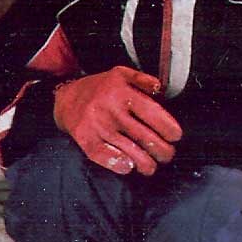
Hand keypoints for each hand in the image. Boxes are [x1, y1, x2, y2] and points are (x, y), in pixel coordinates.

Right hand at [54, 66, 181, 175]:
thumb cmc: (100, 89)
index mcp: (122, 92)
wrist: (66, 98)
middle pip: (145, 137)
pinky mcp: (85, 139)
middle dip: (163, 151)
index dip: (169, 129)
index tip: (176, 136)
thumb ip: (144, 79)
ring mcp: (97, 126)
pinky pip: (105, 157)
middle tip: (168, 154)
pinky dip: (120, 165)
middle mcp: (110, 109)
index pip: (153, 114)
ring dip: (147, 164)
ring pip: (130, 151)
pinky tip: (129, 167)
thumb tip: (161, 88)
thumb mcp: (122, 74)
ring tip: (153, 165)